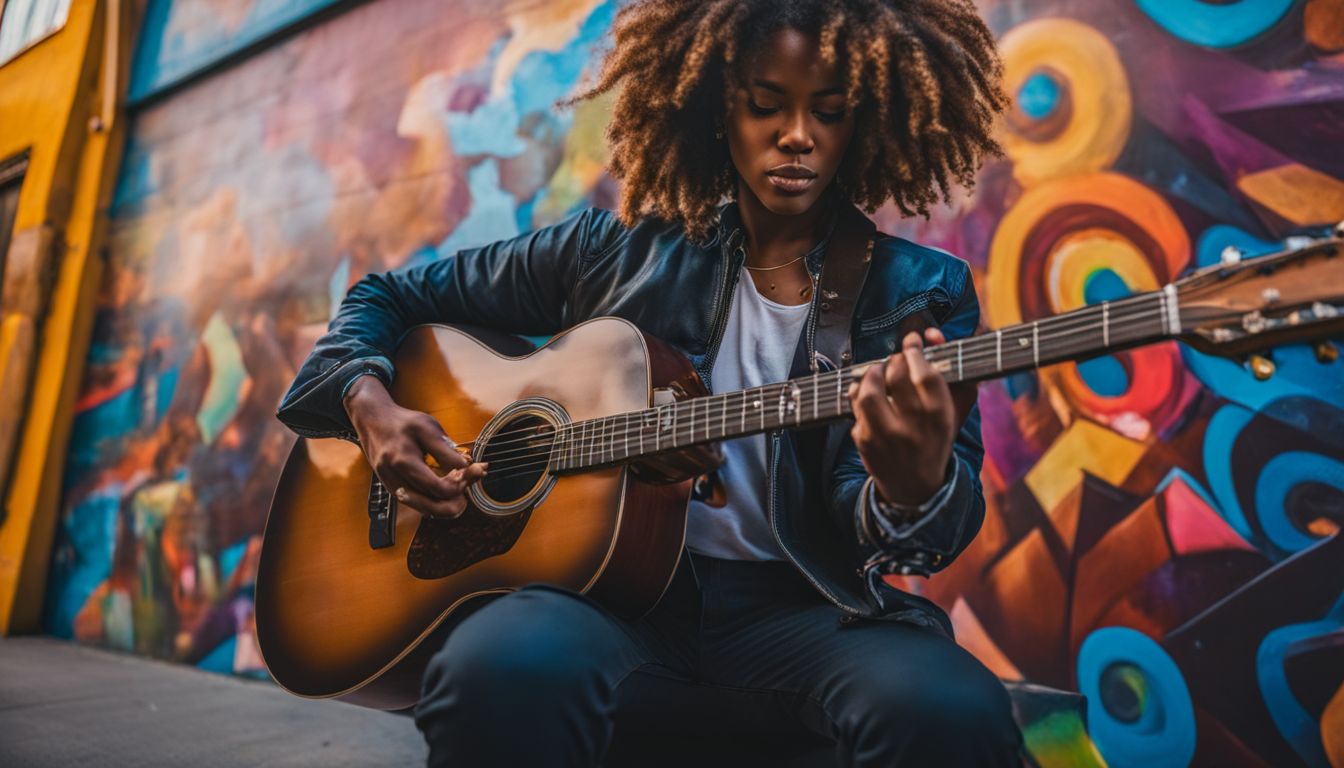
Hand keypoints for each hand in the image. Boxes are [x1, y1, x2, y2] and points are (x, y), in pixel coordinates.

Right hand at [343, 375, 486, 517]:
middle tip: (468, 485)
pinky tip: (445, 487)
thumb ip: (447, 451)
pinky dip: (435, 501)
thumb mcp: (428, 428)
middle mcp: (395, 480)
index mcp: (404, 462)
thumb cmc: (402, 423)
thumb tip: (467, 468)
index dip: (462, 483)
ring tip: (459, 487)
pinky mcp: (393, 490)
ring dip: (447, 504)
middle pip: (433, 508)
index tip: (473, 470)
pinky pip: (418, 505)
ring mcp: (392, 488)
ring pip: (426, 511)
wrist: (373, 422)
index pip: (439, 488)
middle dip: (457, 501)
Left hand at [848, 328, 955, 506]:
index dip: (916, 350)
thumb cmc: (935, 441)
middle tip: (895, 360)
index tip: (913, 342)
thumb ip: (951, 372)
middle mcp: (913, 428)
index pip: (925, 373)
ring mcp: (885, 437)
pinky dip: (860, 394)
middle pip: (896, 376)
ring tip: (877, 372)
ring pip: (869, 391)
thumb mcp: (953, 413)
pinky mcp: (864, 442)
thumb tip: (933, 334)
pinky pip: (856, 406)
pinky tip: (868, 394)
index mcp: (940, 418)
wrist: (915, 488)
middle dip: (894, 360)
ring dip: (871, 374)